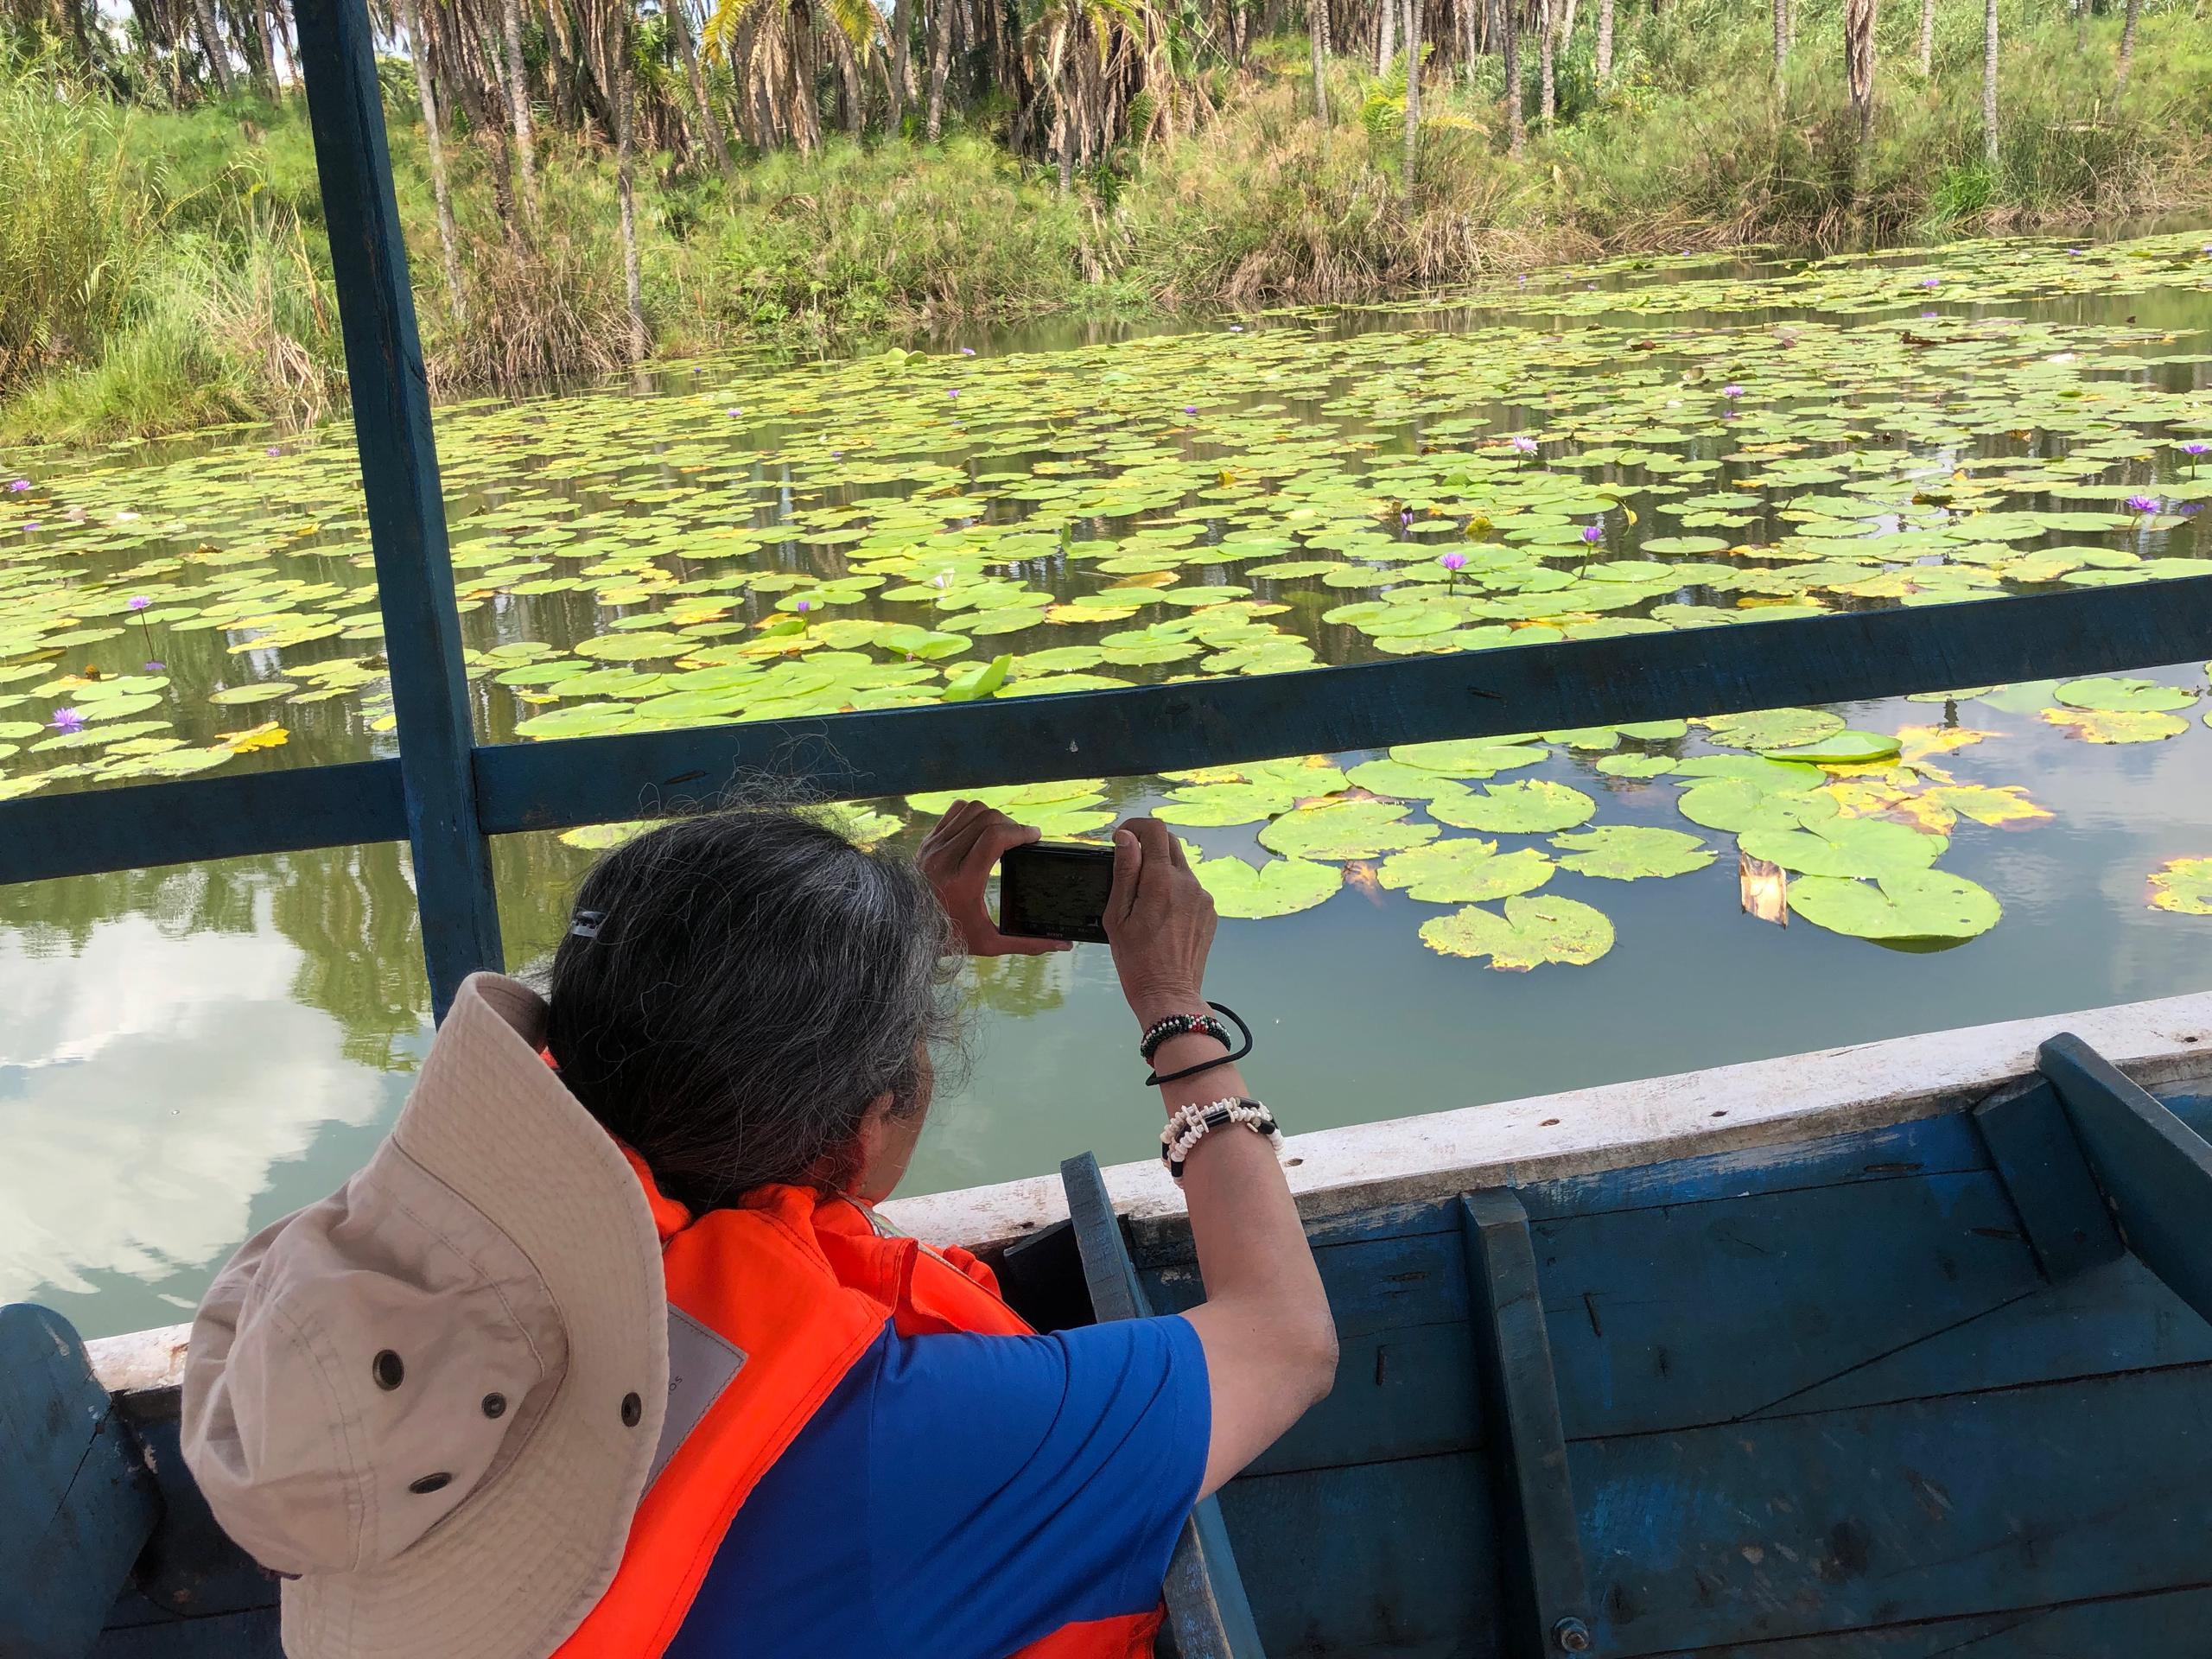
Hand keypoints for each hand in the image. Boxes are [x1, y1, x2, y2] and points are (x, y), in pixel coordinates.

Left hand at [917, 801, 1071, 956]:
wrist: (907, 930)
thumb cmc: (950, 937)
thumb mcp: (989, 943)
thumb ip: (1027, 943)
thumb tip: (1064, 944)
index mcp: (963, 880)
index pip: (995, 838)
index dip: (1020, 832)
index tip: (1035, 837)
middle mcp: (946, 858)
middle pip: (987, 819)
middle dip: (1011, 824)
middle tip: (1022, 838)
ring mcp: (933, 846)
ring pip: (971, 810)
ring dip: (992, 817)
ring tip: (1003, 832)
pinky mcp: (927, 841)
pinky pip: (954, 813)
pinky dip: (973, 815)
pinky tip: (981, 830)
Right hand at [1104, 817, 1216, 1025]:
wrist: (1169, 994)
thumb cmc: (1136, 960)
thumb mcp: (1117, 915)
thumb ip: (1124, 871)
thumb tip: (1126, 837)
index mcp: (1161, 881)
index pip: (1156, 830)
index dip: (1136, 826)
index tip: (1121, 839)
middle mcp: (1188, 883)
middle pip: (1170, 844)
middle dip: (1148, 846)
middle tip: (1129, 867)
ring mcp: (1202, 898)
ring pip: (1180, 868)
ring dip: (1161, 872)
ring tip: (1144, 903)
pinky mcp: (1210, 912)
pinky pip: (1190, 890)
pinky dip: (1174, 892)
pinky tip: (1162, 918)